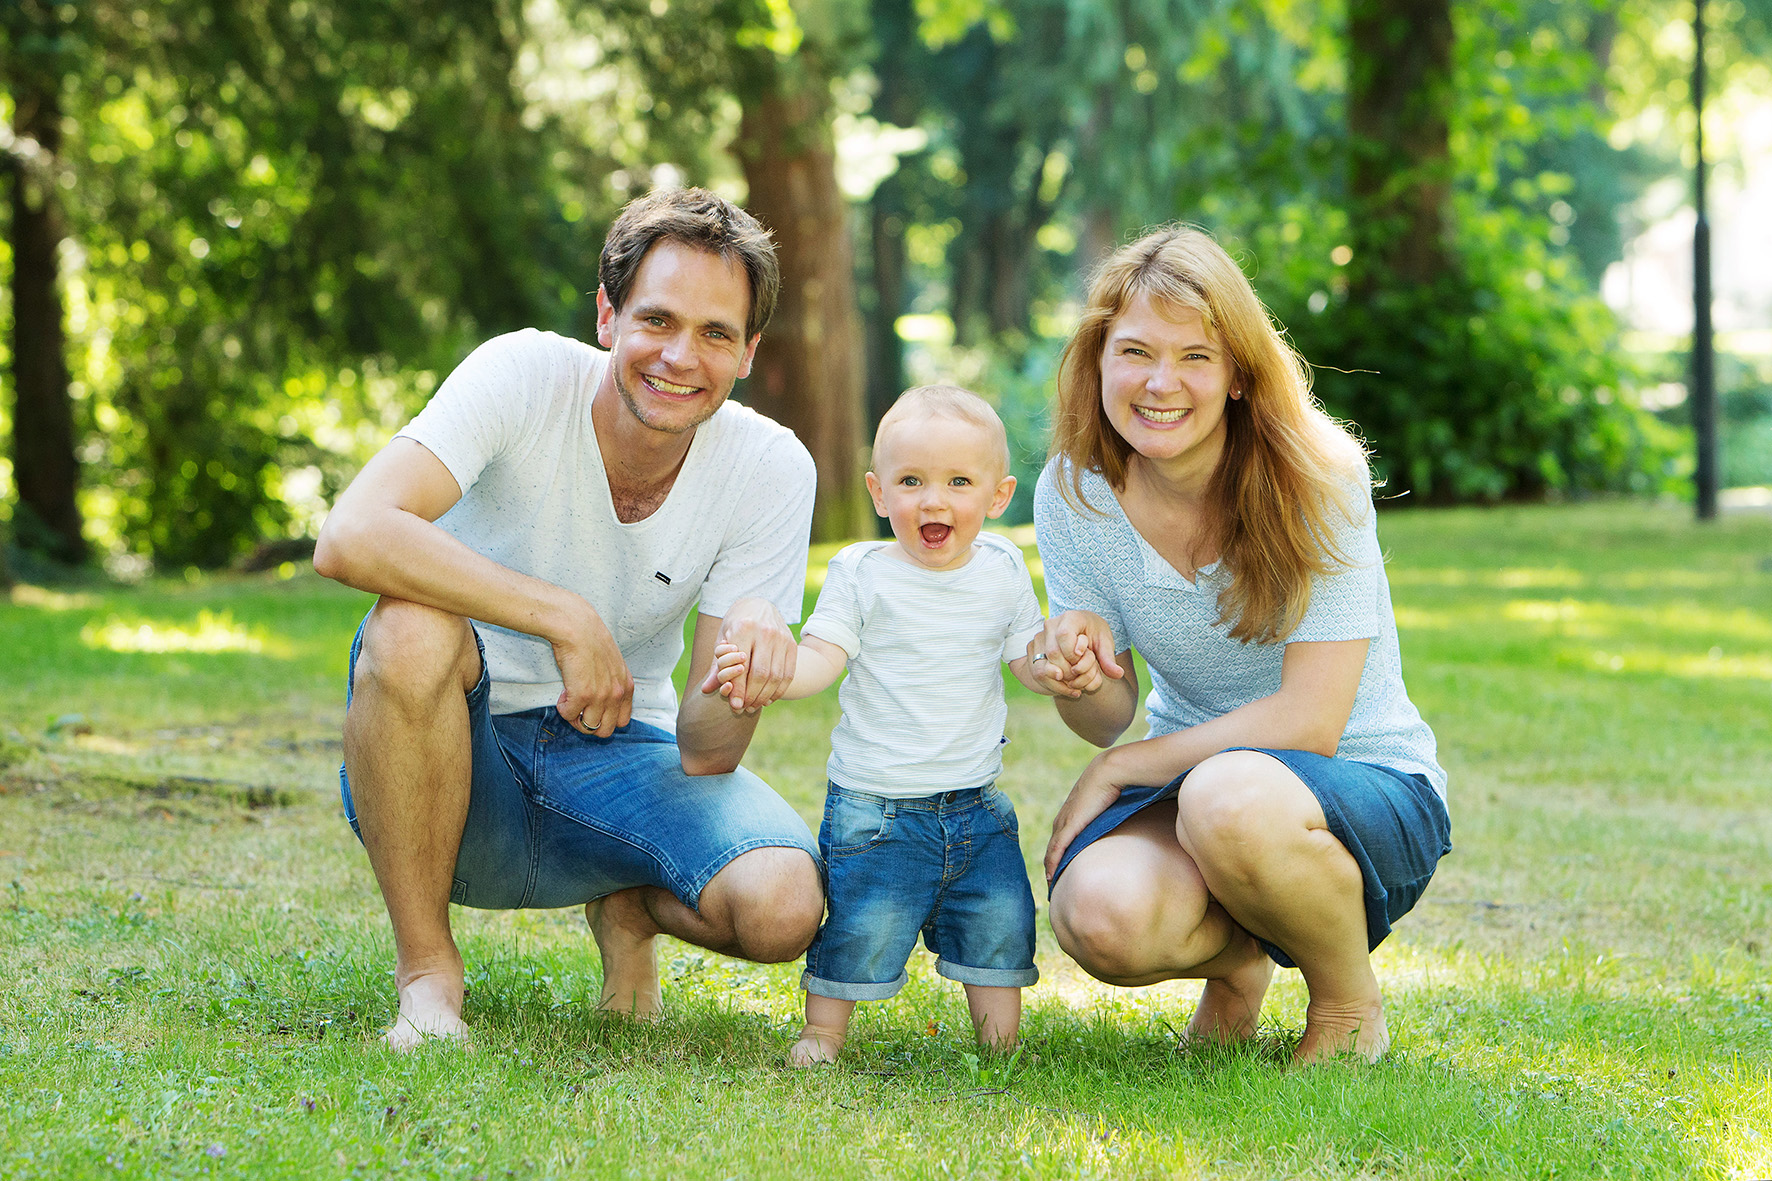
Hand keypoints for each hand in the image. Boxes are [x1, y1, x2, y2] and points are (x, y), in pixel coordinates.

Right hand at [551, 601, 634, 737]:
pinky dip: (563, 708)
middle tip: (579, 709)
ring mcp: (601, 697)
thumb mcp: (613, 664)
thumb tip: (603, 701)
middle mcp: (617, 694)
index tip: (593, 708)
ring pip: (588, 727)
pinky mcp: (582, 695)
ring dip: (575, 717)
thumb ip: (613, 683)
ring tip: (570, 700)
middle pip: (605, 731)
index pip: (622, 721)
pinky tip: (563, 692)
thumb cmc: (591, 641)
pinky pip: (568, 715)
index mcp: (626, 687)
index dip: (605, 719)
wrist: (577, 627)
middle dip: (589, 724)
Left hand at [696, 598, 795, 712]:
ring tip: (755, 706)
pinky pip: (788, 673)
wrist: (759, 605)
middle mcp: (765, 632)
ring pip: (776, 676)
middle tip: (745, 708)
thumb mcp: (722, 640)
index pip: (741, 666)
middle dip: (752, 696)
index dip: (739, 689)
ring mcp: (781, 638)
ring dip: (765, 696)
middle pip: (760, 674)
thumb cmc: (736, 626)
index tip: (735, 706)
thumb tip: (706, 689)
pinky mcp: (792, 644)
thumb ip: (716, 666)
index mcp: (743, 628)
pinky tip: (768, 698)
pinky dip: (779, 690)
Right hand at [1029, 611, 1123, 697]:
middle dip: (1069, 670)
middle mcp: (1051, 625)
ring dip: (1060, 679)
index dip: (1072, 652)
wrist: (1081, 629)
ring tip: (1075, 685)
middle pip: (1053, 653)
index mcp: (1070, 618)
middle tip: (1080, 675)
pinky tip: (1067, 688)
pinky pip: (1038, 671)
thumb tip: (1118, 674)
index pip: (1064, 635)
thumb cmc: (1094, 633)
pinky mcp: (1034, 649)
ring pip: (1043, 664)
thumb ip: (1108, 658)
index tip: (1082, 656)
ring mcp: (1040, 637)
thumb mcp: (1105, 643)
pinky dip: (1052, 683)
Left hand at [1044, 751, 1128, 881]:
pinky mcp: (1069, 825)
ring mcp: (1064, 822)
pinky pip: (1057, 849)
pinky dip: (1053, 863)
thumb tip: (1120, 823)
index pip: (1057, 840)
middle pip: (1051, 848)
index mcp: (1068, 814)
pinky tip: (1051, 876)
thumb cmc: (1110, 785)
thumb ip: (1106, 817)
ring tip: (1051, 886)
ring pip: (1051, 852)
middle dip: (1051, 866)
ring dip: (1050, 869)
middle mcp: (1062, 819)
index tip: (1058, 871)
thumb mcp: (1105, 806)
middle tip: (1052, 884)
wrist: (1108, 772)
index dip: (1056, 856)